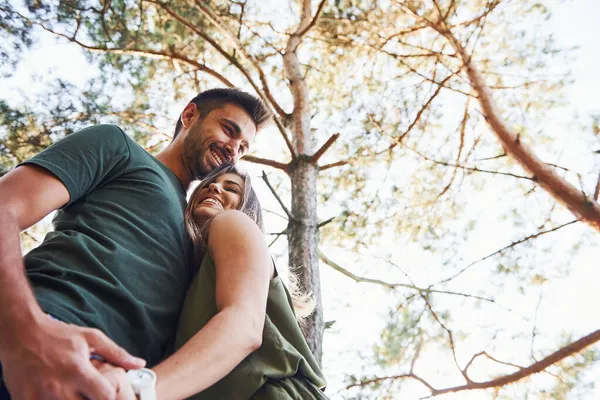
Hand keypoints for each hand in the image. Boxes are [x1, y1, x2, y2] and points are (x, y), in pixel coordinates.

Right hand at [1, 315, 144, 399]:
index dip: (110, 396)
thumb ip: (117, 354)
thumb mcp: (91, 338)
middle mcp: (59, 386)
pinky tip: (56, 395)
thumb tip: (140, 364)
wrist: (20, 332)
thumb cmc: (59, 334)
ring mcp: (40, 395)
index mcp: (78, 370)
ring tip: (74, 392)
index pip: (105, 396)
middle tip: (89, 392)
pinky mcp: (25, 399)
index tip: (106, 390)